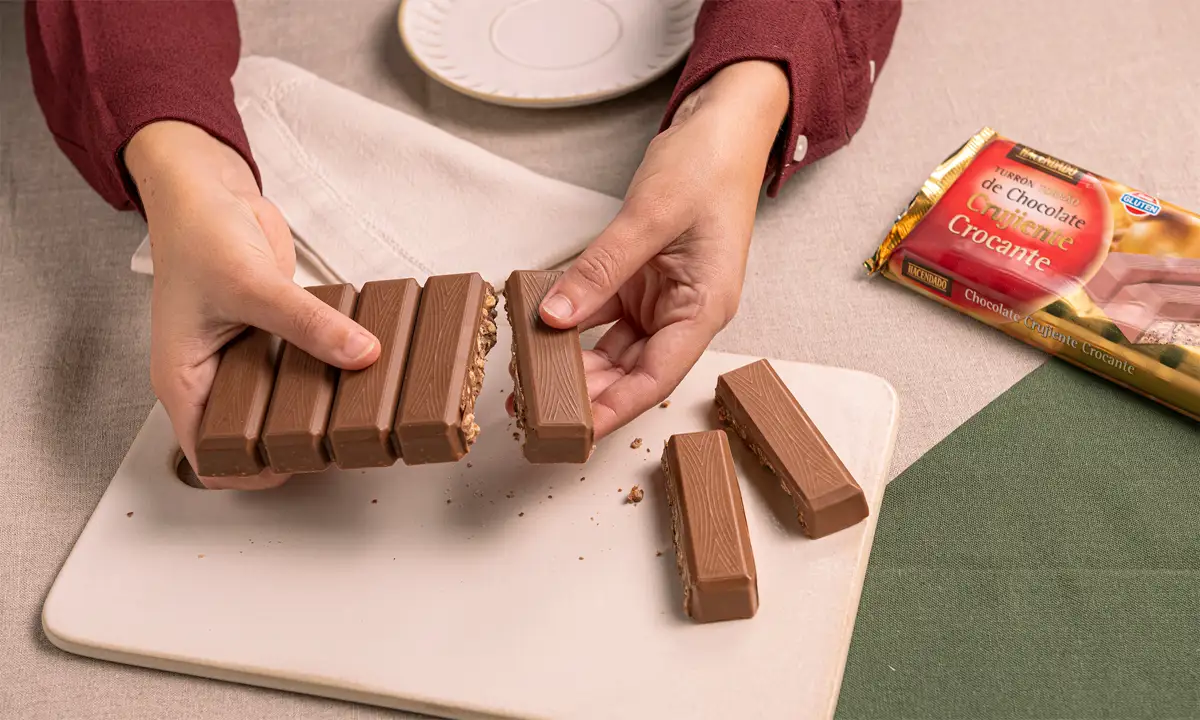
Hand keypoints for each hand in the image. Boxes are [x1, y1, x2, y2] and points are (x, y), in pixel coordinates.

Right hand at [126, 121, 380, 489]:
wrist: (208, 190)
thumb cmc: (197, 236)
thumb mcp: (251, 283)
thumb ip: (307, 322)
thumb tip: (361, 353)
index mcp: (186, 382)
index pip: (212, 455)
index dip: (254, 472)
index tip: (304, 464)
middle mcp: (215, 378)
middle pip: (255, 434)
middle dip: (298, 442)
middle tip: (347, 439)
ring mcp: (246, 358)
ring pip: (286, 401)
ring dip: (322, 405)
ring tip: (366, 408)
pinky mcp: (275, 336)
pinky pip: (305, 364)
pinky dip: (330, 368)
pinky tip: (364, 367)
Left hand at [533, 61, 788, 438]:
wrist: (721, 127)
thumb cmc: (706, 167)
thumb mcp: (648, 217)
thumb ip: (599, 270)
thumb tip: (555, 318)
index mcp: (705, 308)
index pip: (658, 377)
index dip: (616, 408)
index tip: (576, 431)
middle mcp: (685, 312)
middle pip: (632, 370)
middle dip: (585, 392)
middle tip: (534, 406)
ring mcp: (662, 299)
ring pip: (613, 348)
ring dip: (574, 363)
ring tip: (528, 378)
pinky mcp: (641, 282)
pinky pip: (603, 313)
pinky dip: (573, 322)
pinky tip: (539, 331)